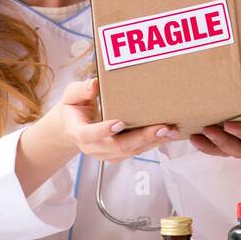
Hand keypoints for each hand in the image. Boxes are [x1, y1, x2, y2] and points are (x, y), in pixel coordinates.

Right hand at [51, 77, 177, 161]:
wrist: (69, 129)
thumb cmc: (73, 109)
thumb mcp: (71, 96)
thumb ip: (81, 90)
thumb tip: (94, 84)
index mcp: (78, 132)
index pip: (89, 135)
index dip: (103, 130)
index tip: (119, 123)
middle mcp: (93, 147)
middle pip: (117, 147)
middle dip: (141, 138)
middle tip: (161, 128)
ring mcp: (105, 154)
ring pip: (130, 152)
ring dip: (152, 142)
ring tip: (170, 131)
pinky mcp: (117, 155)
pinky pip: (136, 151)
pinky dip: (152, 144)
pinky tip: (166, 134)